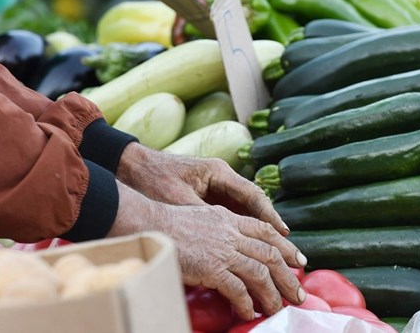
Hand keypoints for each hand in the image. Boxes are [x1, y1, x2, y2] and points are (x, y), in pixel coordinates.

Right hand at [108, 183, 306, 319]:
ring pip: (260, 273)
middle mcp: (231, 233)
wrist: (149, 224)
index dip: (286, 247)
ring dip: (272, 293)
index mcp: (230, 219)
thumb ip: (221, 227)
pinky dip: (246, 303)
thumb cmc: (169, 223)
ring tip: (277, 308)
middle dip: (288, 276)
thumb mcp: (202, 216)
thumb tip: (232, 244)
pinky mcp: (211, 268)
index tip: (298, 261)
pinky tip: (249, 313)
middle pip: (271, 254)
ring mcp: (223, 250)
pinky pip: (237, 289)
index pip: (267, 231)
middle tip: (298, 293)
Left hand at [117, 143, 289, 235]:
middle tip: (289, 249)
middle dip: (271, 227)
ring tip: (277, 253)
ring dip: (258, 231)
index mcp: (219, 172)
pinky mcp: (207, 196)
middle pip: (254, 204)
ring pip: (244, 211)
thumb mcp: (177, 200)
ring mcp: (215, 186)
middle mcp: (222, 177)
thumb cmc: (153, 179)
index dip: (269, 216)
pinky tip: (249, 250)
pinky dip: (241, 231)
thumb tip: (220, 244)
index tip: (284, 234)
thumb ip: (201, 219)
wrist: (130, 166)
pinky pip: (230, 215)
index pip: (252, 195)